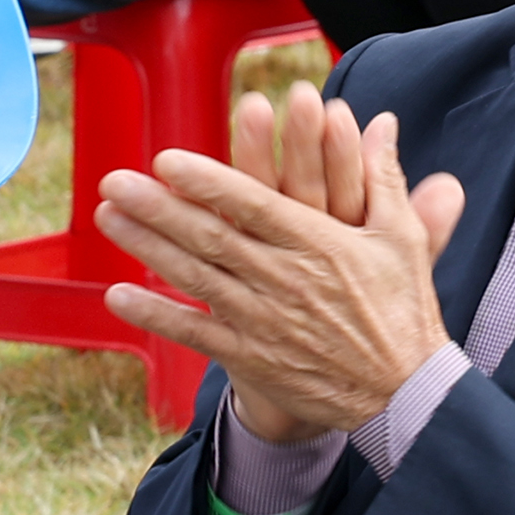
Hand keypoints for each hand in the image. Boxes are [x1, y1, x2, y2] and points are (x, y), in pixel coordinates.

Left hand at [89, 84, 462, 443]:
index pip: (254, 205)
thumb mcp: (401, 238)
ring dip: (147, 247)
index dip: (208, 183)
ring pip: (196, 278)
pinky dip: (157, 315)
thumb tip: (380, 120)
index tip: (167, 161)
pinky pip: (197, 334)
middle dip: (158, 208)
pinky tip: (118, 295)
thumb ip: (382, 177)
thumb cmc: (404, 309)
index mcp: (319, 243)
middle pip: (211, 237)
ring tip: (107, 217)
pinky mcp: (255, 357)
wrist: (407, 394)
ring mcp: (265, 321)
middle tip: (113, 181)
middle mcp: (286, 279)